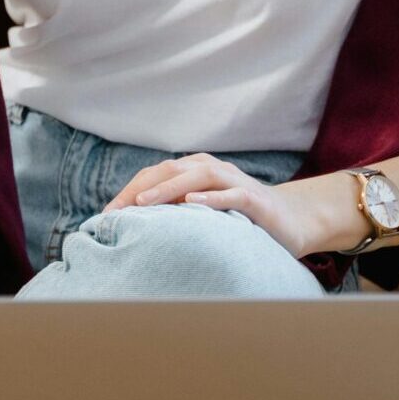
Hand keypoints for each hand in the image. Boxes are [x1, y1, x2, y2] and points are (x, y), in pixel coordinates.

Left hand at [102, 152, 320, 256]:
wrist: (293, 220)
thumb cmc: (241, 219)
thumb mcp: (204, 214)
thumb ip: (177, 213)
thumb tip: (135, 229)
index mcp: (195, 171)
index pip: (155, 175)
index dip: (128, 192)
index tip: (105, 215)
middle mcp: (212, 169)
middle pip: (169, 170)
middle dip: (139, 190)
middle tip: (114, 212)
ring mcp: (234, 181)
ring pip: (197, 176)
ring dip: (168, 188)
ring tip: (143, 203)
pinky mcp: (255, 199)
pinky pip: (231, 195)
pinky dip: (212, 198)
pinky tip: (192, 204)